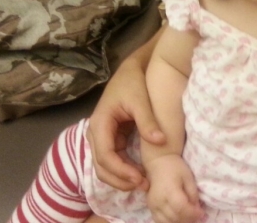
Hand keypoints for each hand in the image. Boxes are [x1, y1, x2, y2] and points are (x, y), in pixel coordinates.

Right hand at [87, 57, 165, 190]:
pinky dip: (124, 170)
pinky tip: (140, 174)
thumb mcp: (141, 100)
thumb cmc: (133, 83)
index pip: (105, 155)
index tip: (139, 178)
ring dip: (121, 178)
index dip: (120, 170)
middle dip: (120, 179)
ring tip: (143, 183)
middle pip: (101, 167)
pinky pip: (114, 160)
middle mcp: (96, 134)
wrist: (131, 71)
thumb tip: (160, 141)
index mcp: (100, 124)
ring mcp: (102, 138)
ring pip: (106, 167)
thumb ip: (148, 121)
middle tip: (143, 185)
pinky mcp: (111, 139)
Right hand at [146, 155, 203, 222]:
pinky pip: (159, 220)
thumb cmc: (175, 167)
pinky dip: (170, 221)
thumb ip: (193, 193)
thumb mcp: (188, 177)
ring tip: (188, 216)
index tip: (202, 213)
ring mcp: (152, 205)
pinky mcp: (150, 207)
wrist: (159, 162)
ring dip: (179, 222)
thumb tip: (197, 208)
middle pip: (175, 218)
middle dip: (188, 219)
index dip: (193, 213)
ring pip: (167, 222)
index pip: (181, 208)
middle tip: (197, 215)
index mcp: (169, 191)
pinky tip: (178, 217)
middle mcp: (159, 200)